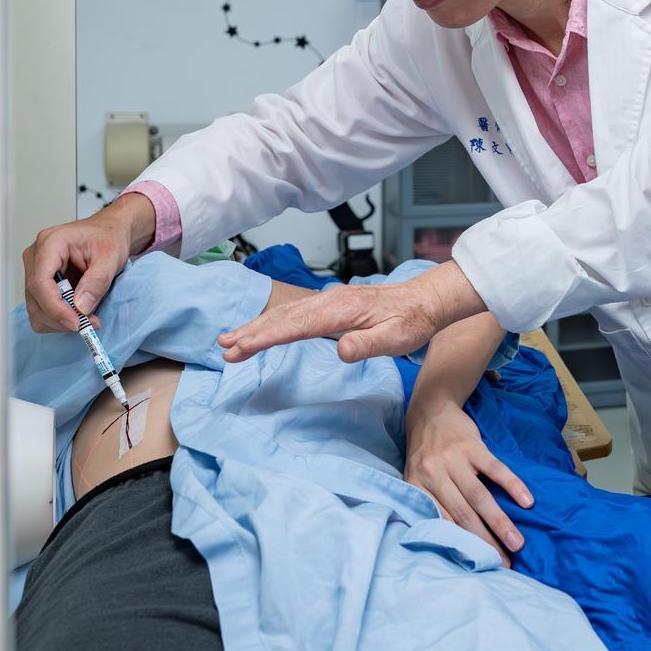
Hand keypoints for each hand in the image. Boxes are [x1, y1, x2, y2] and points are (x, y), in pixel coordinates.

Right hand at [21, 194, 152, 332]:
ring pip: (36, 308)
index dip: (55, 307)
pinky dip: (58, 318)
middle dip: (61, 317)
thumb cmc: (108, 237)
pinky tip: (77, 312)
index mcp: (51, 242)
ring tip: (87, 317)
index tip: (76, 322)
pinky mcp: (39, 283)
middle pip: (36, 298)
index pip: (40, 281)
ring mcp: (34, 270)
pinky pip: (41, 310)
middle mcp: (36, 256)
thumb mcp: (110, 258)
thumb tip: (81, 307)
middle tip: (89, 323)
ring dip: (60, 320)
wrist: (109, 233)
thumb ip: (96, 282)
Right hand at [217, 260, 483, 363]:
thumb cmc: (413, 321)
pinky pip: (294, 314)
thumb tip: (342, 350)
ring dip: (257, 326)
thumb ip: (368, 344)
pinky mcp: (331, 305)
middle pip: (282, 318)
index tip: (241, 348)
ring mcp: (329, 300)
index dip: (266, 338)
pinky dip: (273, 322)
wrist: (426, 300)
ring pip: (285, 314)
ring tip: (230, 339)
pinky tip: (262, 329)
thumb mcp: (398, 338)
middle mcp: (330, 301)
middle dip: (251, 332)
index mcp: (341, 310)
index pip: (295, 326)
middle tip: (224, 348)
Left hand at [405, 399, 533, 564]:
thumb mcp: (417, 477)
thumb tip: (449, 539)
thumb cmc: (426, 452)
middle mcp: (433, 474)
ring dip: (499, 522)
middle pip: (462, 514)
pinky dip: (512, 485)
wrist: (431, 409)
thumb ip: (430, 502)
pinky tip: (527, 501)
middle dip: (484, 541)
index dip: (461, 545)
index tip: (479, 563)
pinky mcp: (472, 445)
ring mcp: (454, 458)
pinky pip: (495, 468)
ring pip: (478, 496)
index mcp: (417, 487)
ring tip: (517, 542)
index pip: (442, 522)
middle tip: (503, 562)